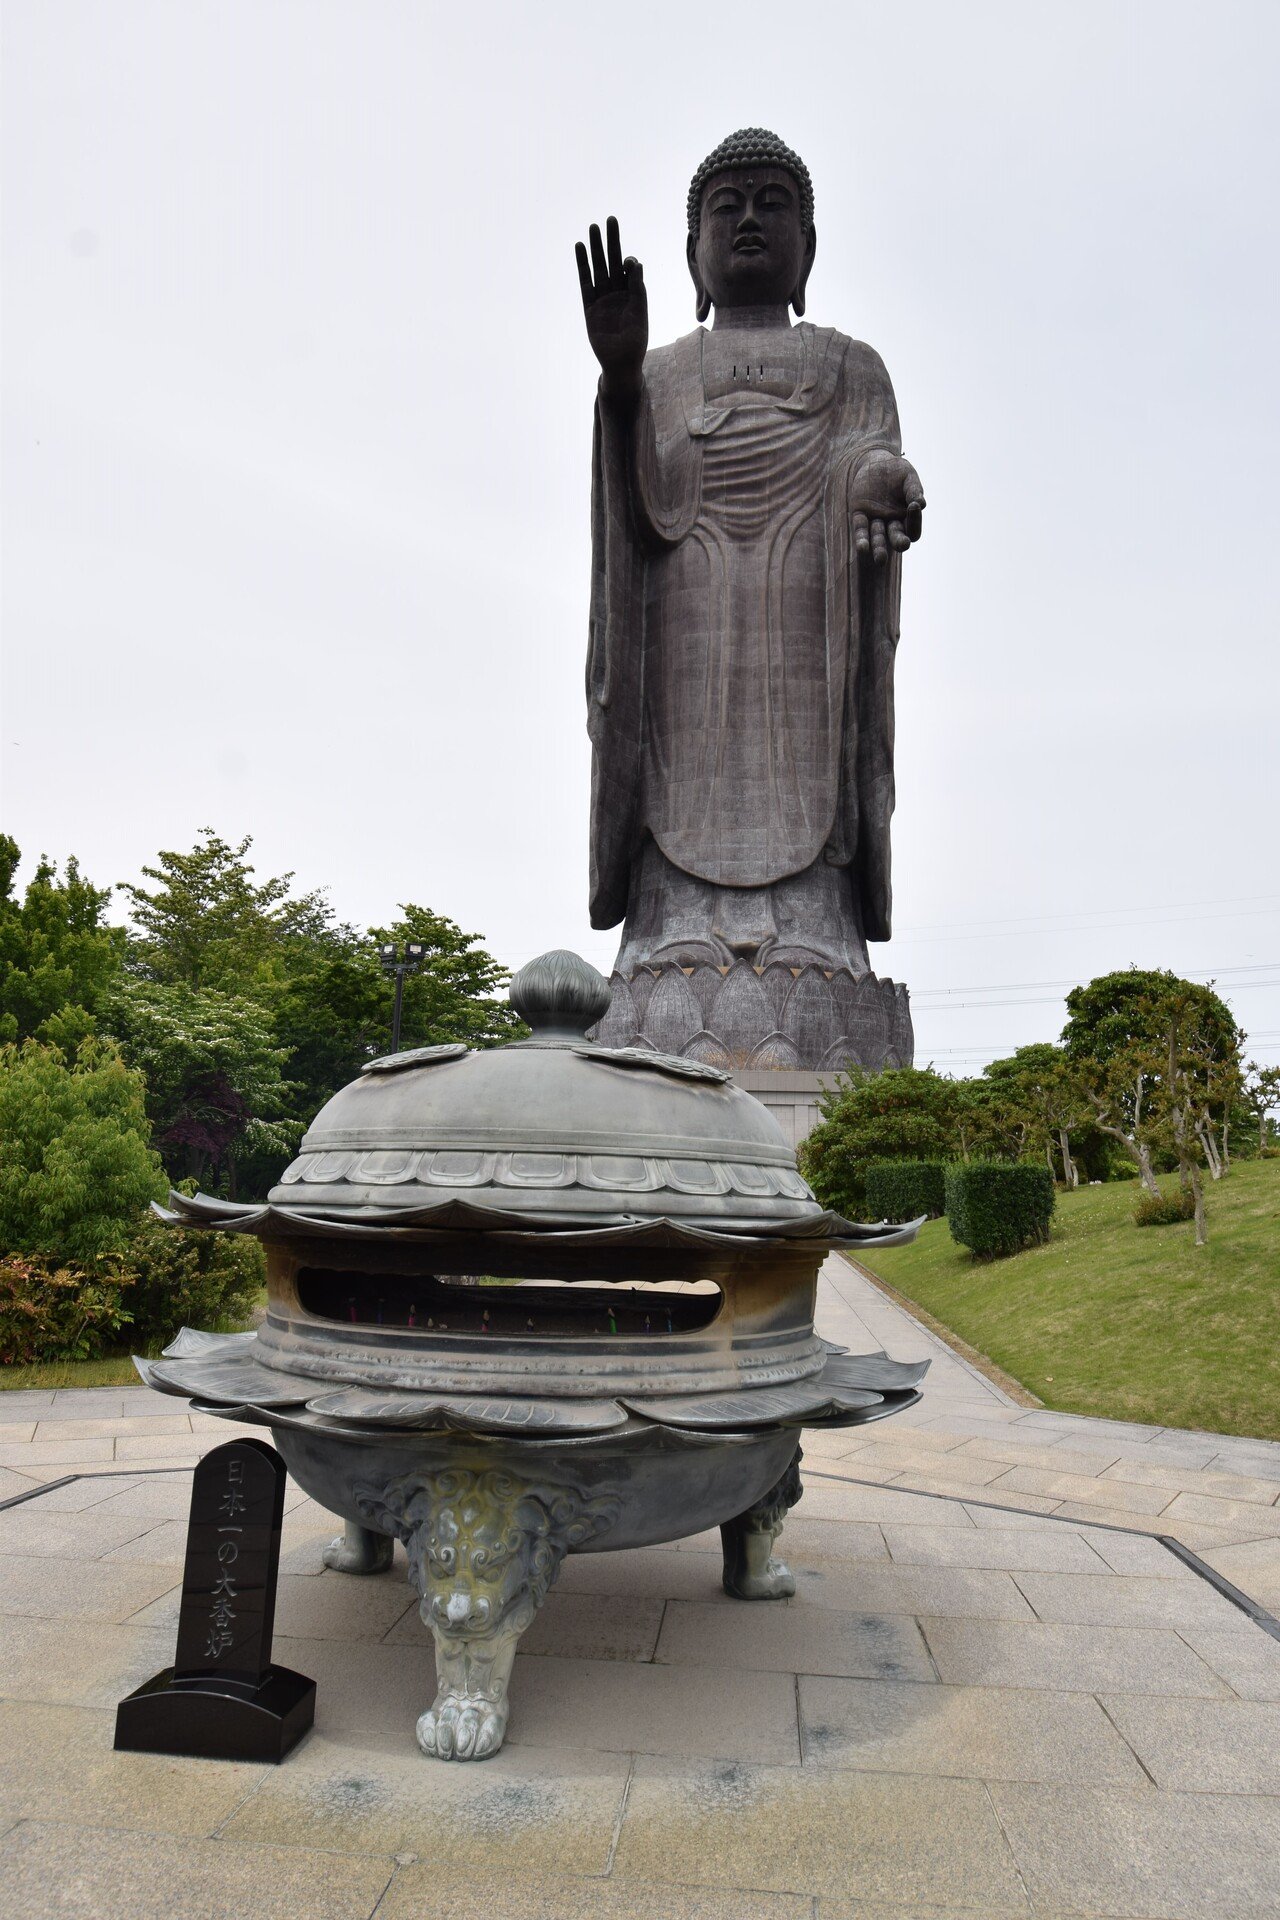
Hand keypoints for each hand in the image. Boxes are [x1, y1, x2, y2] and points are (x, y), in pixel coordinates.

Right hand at [575, 215, 647, 402]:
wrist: (621, 363)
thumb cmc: (635, 342)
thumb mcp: (640, 313)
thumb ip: (638, 289)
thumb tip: (636, 264)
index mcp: (632, 293)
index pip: (629, 269)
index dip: (628, 261)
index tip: (628, 260)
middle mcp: (616, 293)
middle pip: (612, 261)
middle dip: (611, 241)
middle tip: (609, 220)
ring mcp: (602, 298)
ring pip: (598, 268)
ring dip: (595, 249)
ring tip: (592, 228)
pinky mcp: (589, 306)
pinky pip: (585, 282)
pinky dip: (582, 266)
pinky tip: (580, 248)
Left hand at [850, 450, 925, 565]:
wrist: (874, 462)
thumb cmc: (896, 471)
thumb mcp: (908, 476)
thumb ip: (914, 489)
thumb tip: (921, 503)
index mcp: (907, 517)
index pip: (913, 529)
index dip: (915, 522)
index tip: (914, 506)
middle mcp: (892, 523)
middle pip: (896, 538)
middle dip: (899, 541)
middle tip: (902, 545)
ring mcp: (876, 520)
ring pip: (878, 538)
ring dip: (879, 548)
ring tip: (880, 560)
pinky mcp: (860, 515)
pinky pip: (861, 530)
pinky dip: (862, 539)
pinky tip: (863, 548)